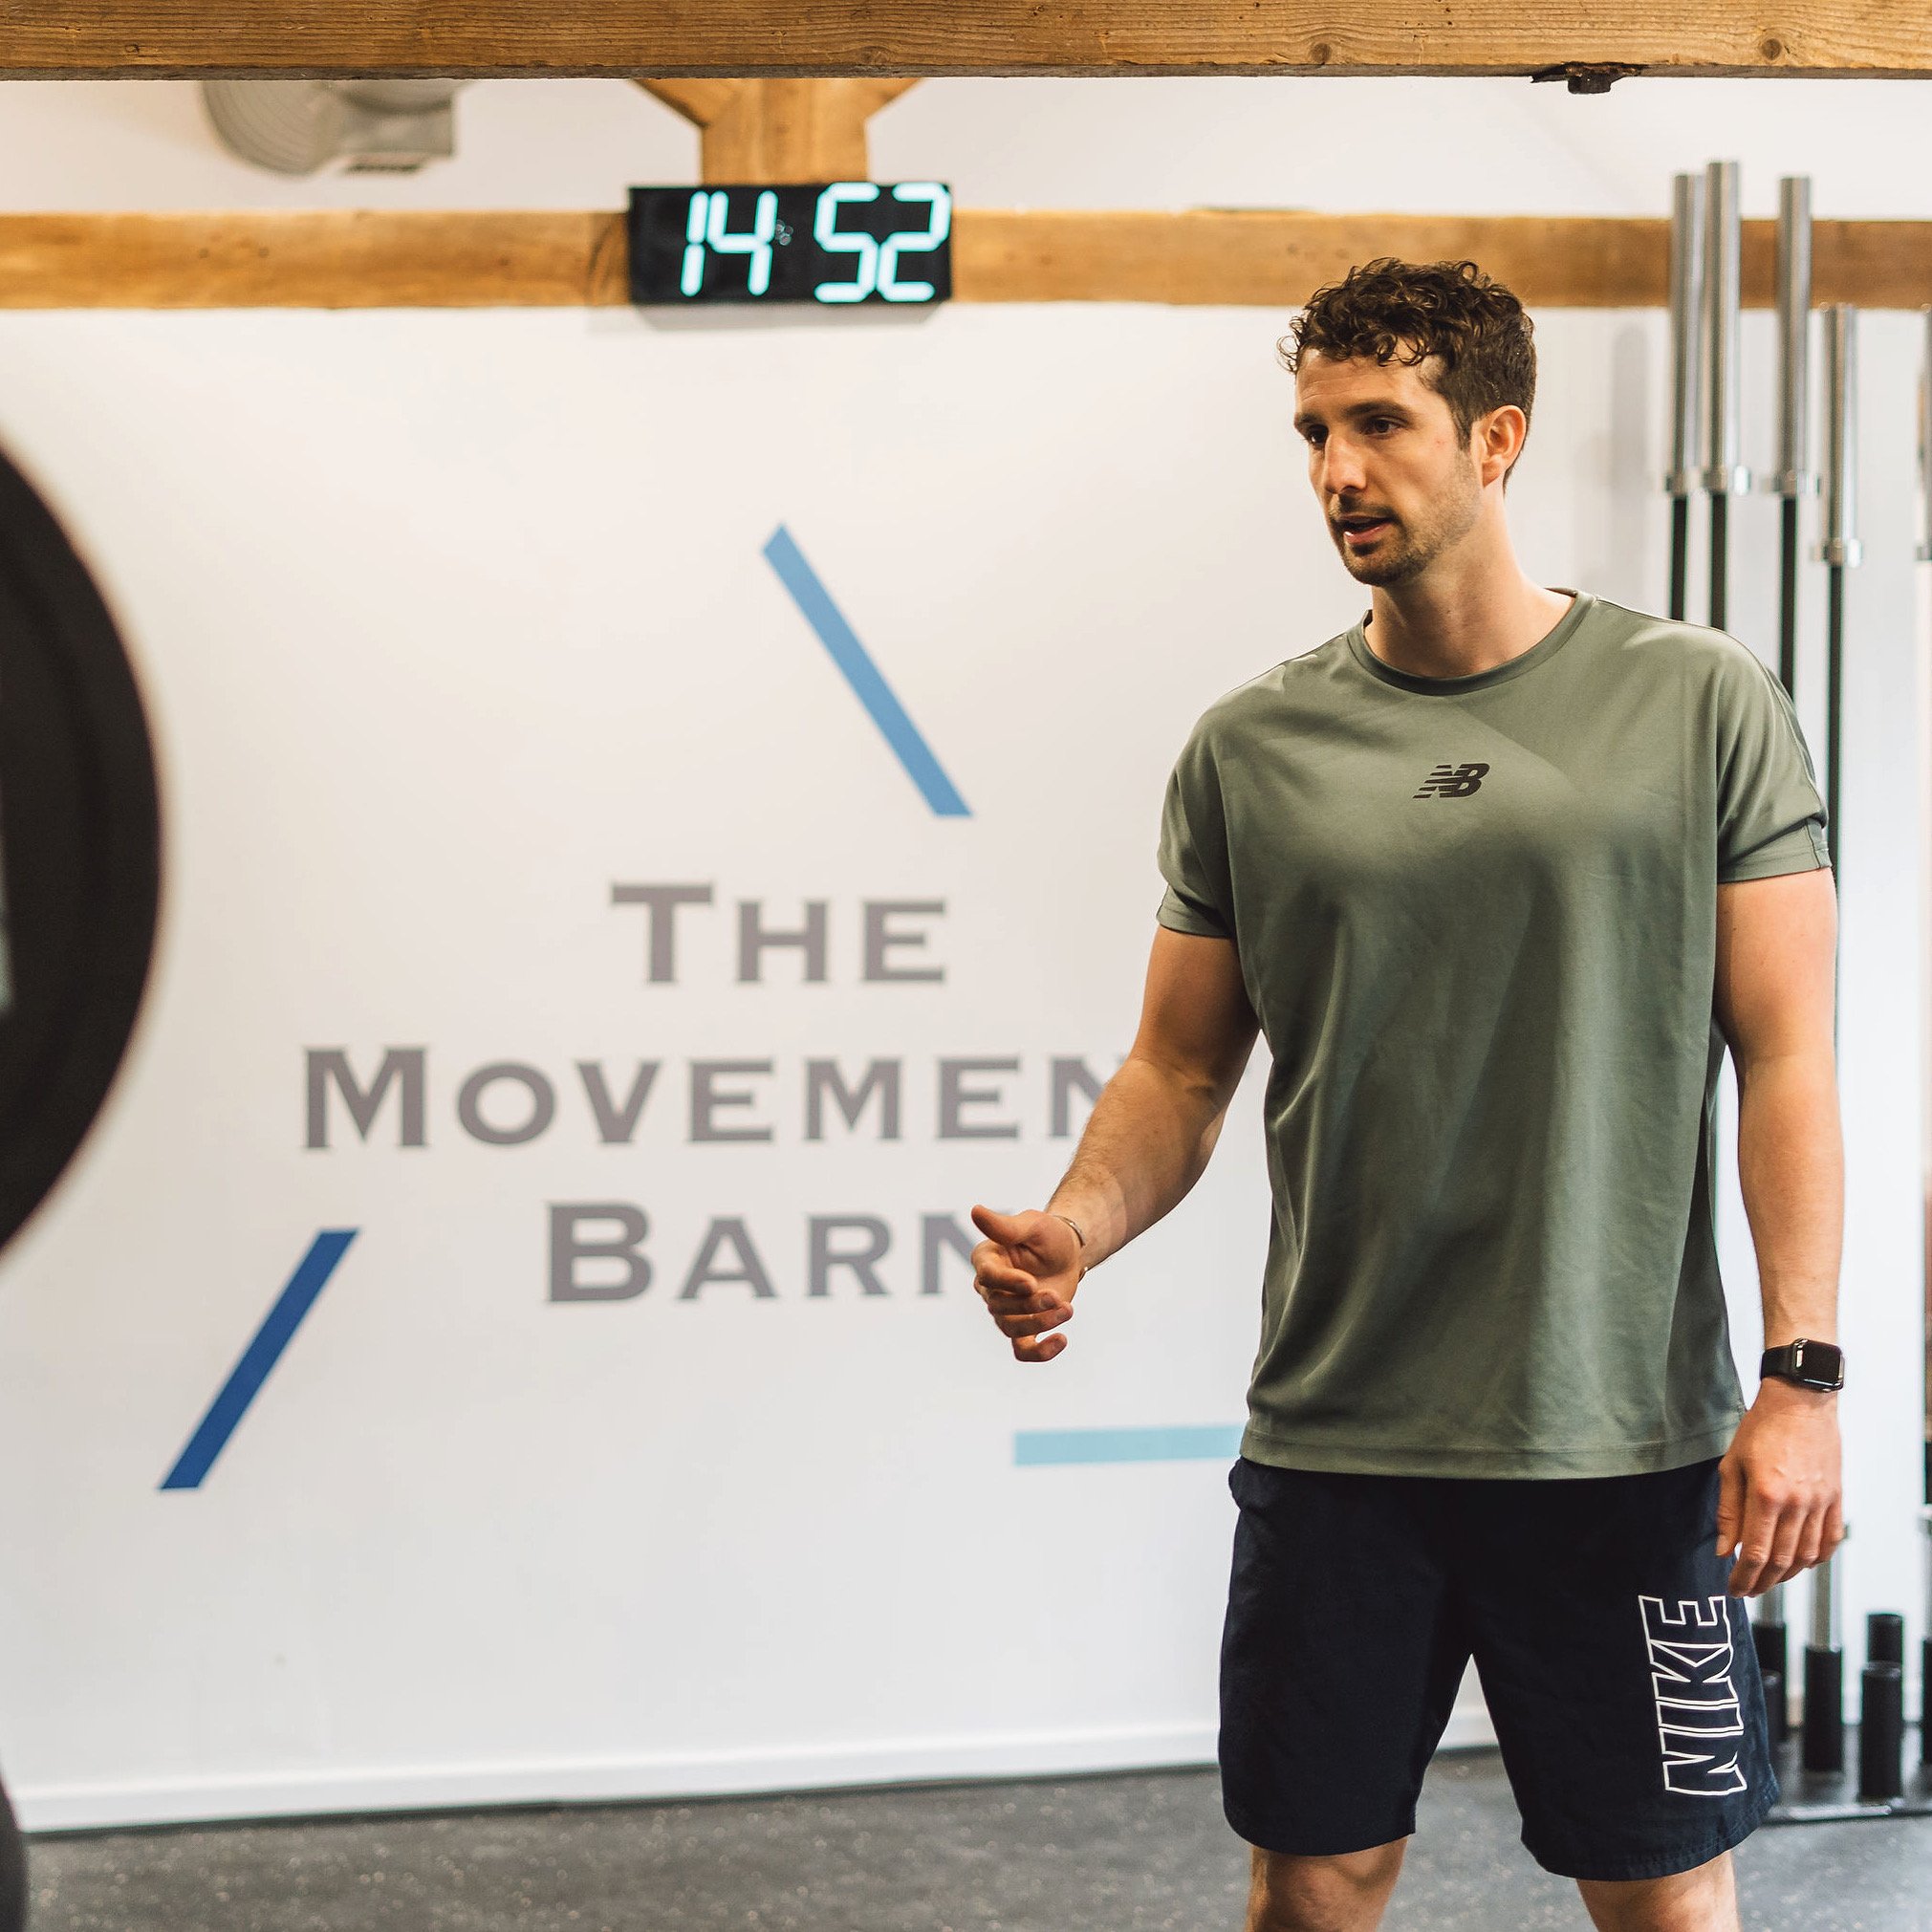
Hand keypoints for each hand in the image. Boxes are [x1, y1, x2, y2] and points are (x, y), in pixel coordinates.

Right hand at [969, 1204, 1082, 1363]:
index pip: (987, 1277)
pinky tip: (1061, 1341)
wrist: (1068, 1252)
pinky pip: (1023, 1350)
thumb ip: (1003, 1225)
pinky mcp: (1024, 1327)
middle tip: (1057, 1296)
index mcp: (987, 1260)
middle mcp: (990, 1288)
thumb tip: (974, 1210)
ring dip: (1040, 1324)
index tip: (1031, 1283)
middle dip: (1030, 1305)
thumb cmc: (1047, 1234)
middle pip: (1001, 1307)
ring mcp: (1006, 1311)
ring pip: (1012, 1329)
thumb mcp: (1031, 1224)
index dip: (1008, 1283)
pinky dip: (1040, 1352)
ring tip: (1068, 1309)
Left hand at [1716, 1378, 1843, 1595]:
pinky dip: (1817, 1558)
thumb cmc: (1760, 1429)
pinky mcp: (1836, 1498)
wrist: (1800, 1403)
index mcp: (1766, 1495)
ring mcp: (1820, 1503)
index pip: (1755, 1553)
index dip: (1743, 1576)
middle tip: (1747, 1589)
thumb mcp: (1731, 1465)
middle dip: (1762, 1582)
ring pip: (1807, 1556)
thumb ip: (1729, 1511)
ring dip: (1788, 1575)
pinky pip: (1831, 1540)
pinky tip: (1803, 1563)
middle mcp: (1797, 1504)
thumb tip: (1725, 1550)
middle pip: (1782, 1561)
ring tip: (1769, 1579)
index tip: (1733, 1588)